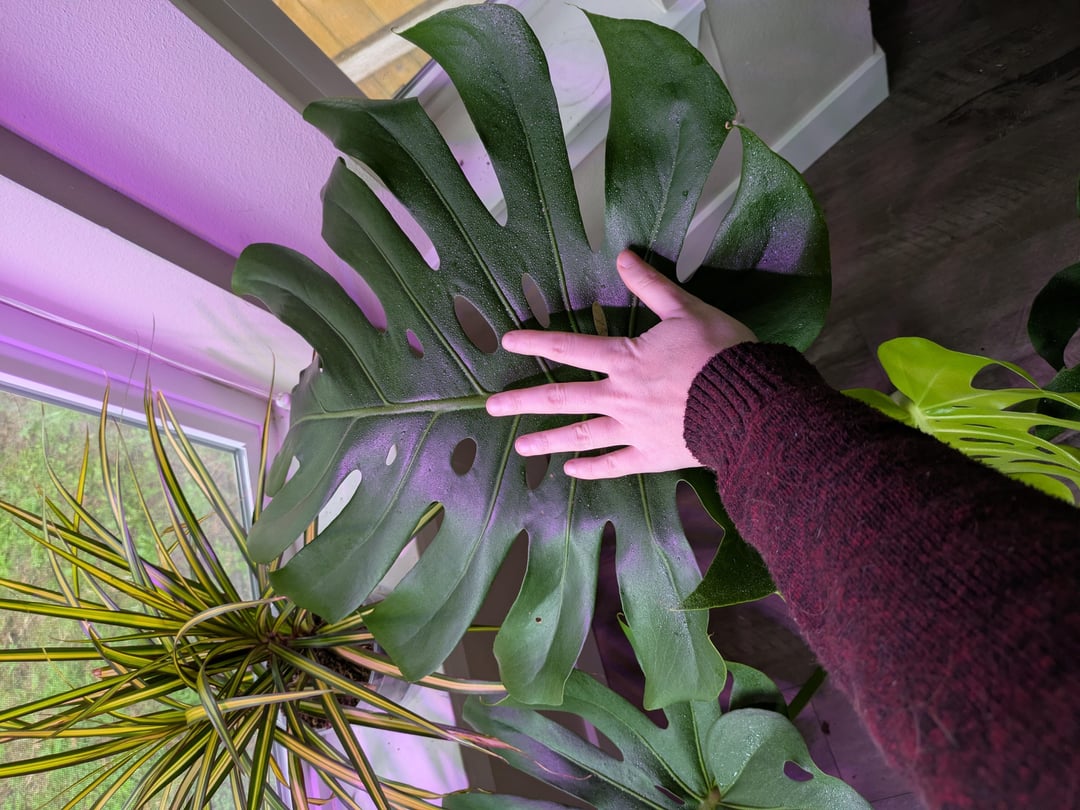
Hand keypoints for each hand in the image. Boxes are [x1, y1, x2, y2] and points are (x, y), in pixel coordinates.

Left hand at [486, 250, 755, 478]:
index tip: (506, 343)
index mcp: (625, 359)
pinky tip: (571, 470)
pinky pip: (614, 465)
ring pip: (581, 436)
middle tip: (491, 407)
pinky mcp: (652, 456)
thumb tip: (623, 254)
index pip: (569, 349)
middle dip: (523, 401)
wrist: (749, 405)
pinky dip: (591, 468)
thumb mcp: (687, 309)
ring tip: (521, 448)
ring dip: (548, 441)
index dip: (536, 343)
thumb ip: (651, 285)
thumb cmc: (722, 354)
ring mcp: (633, 430)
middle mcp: (619, 397)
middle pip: (562, 398)